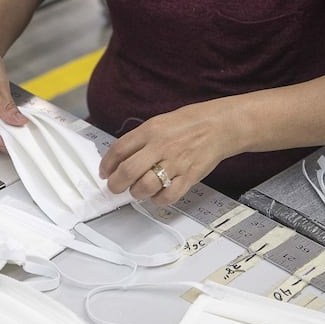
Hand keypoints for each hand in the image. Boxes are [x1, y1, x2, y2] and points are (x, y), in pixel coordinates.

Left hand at [98, 102, 237, 204]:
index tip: (105, 173)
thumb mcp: (158, 123)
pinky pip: (168, 196)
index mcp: (150, 131)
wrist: (219, 126)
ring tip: (137, 191)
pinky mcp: (189, 177)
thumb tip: (120, 159)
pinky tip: (156, 195)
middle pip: (128, 171)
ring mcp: (175, 163)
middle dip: (116, 184)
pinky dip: (158, 200)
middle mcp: (160, 146)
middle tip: (115, 187)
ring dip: (136, 193)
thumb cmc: (188, 124)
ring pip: (145, 186)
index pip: (119, 149)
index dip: (107, 165)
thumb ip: (139, 140)